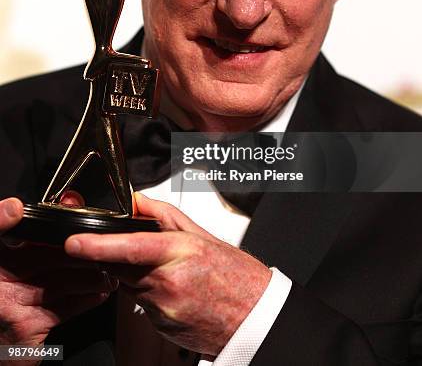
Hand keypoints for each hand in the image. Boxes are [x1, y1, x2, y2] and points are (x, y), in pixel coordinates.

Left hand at [0, 194, 117, 364]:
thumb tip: (14, 206)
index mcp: (1, 259)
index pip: (32, 235)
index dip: (54, 226)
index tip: (75, 216)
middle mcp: (13, 277)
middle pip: (53, 258)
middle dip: (79, 250)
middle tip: (101, 241)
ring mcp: (25, 301)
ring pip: (64, 281)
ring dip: (89, 274)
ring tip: (109, 265)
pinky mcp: (36, 324)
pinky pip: (65, 308)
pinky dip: (85, 300)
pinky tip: (100, 291)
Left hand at [65, 194, 270, 355]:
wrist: (254, 317)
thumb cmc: (235, 275)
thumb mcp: (202, 235)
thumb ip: (164, 214)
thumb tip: (137, 200)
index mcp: (181, 253)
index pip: (131, 246)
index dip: (98, 245)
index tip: (75, 242)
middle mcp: (168, 283)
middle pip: (120, 266)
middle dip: (119, 255)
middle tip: (146, 252)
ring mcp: (163, 309)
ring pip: (128, 285)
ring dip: (137, 274)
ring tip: (171, 272)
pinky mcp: (159, 327)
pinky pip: (140, 304)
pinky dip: (147, 293)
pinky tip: (173, 290)